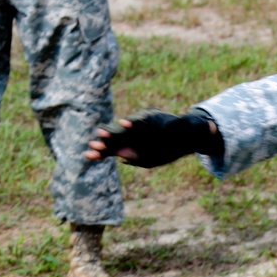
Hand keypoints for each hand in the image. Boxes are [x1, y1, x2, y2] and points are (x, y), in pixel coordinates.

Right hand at [85, 109, 222, 168]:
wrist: (181, 136)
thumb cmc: (186, 130)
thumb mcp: (188, 128)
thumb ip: (183, 128)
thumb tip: (182, 127)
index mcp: (151, 120)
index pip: (141, 120)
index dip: (133, 122)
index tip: (125, 123)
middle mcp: (138, 127)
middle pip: (123, 130)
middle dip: (111, 135)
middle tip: (97, 137)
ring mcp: (131, 136)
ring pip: (115, 141)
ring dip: (103, 146)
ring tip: (89, 152)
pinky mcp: (128, 146)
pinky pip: (113, 150)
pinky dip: (103, 153)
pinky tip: (90, 156)